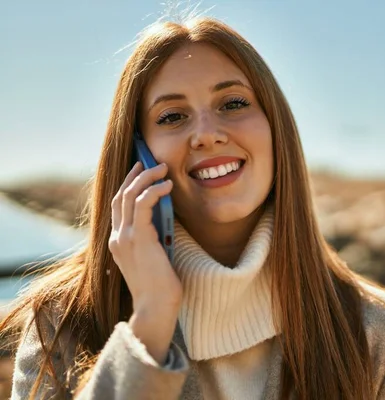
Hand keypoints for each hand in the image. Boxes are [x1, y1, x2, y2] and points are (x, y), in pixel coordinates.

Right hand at [109, 162, 181, 362]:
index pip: (118, 206)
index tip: (140, 171)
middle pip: (120, 195)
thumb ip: (153, 237)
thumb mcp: (153, 256)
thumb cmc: (160, 286)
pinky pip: (143, 204)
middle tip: (151, 162)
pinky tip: (168, 186)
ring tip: (164, 169)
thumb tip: (166, 216)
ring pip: (129, 195)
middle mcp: (116, 237)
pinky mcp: (138, 238)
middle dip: (136, 175)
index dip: (128, 185)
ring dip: (147, 178)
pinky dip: (154, 191)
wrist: (156, 307)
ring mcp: (125, 237)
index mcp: (118, 242)